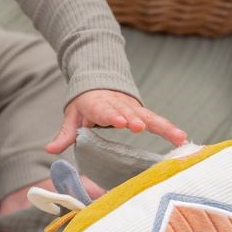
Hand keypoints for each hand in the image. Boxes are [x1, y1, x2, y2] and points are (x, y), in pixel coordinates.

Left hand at [45, 89, 186, 154]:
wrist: (98, 82)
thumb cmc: (85, 104)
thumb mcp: (72, 116)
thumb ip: (65, 134)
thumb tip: (49, 150)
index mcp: (98, 104)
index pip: (105, 110)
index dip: (112, 115)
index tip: (120, 122)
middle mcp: (118, 105)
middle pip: (128, 112)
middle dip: (135, 119)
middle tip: (141, 127)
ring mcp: (132, 107)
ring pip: (148, 116)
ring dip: (162, 126)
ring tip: (176, 136)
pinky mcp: (142, 112)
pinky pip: (157, 120)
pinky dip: (169, 128)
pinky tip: (182, 139)